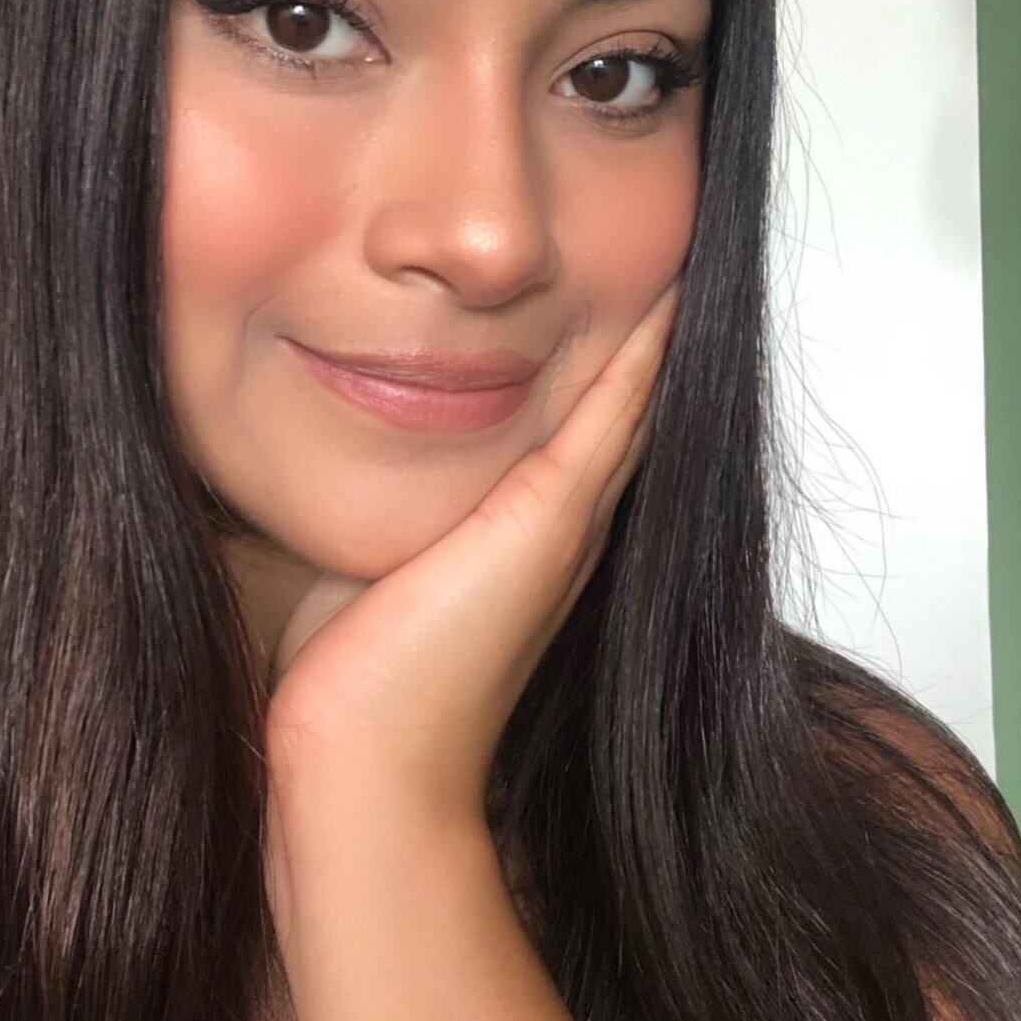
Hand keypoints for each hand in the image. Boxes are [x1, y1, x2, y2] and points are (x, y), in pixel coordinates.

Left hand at [263, 277, 681, 820]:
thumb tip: (342, 456)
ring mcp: (564, 527)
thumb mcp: (373, 561)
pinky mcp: (547, 522)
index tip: (613, 298)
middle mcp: (562, 531)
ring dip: (652, 334)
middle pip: (619, 413)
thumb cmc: (355, 679)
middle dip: (640, 337)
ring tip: (678, 259)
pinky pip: (610, 417)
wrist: (364, 761)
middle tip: (669, 260)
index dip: (601, 368)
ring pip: (626, 405)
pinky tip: (664, 298)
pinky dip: (641, 357)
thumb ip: (384, 507)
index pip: (578, 435)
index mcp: (525, 539)